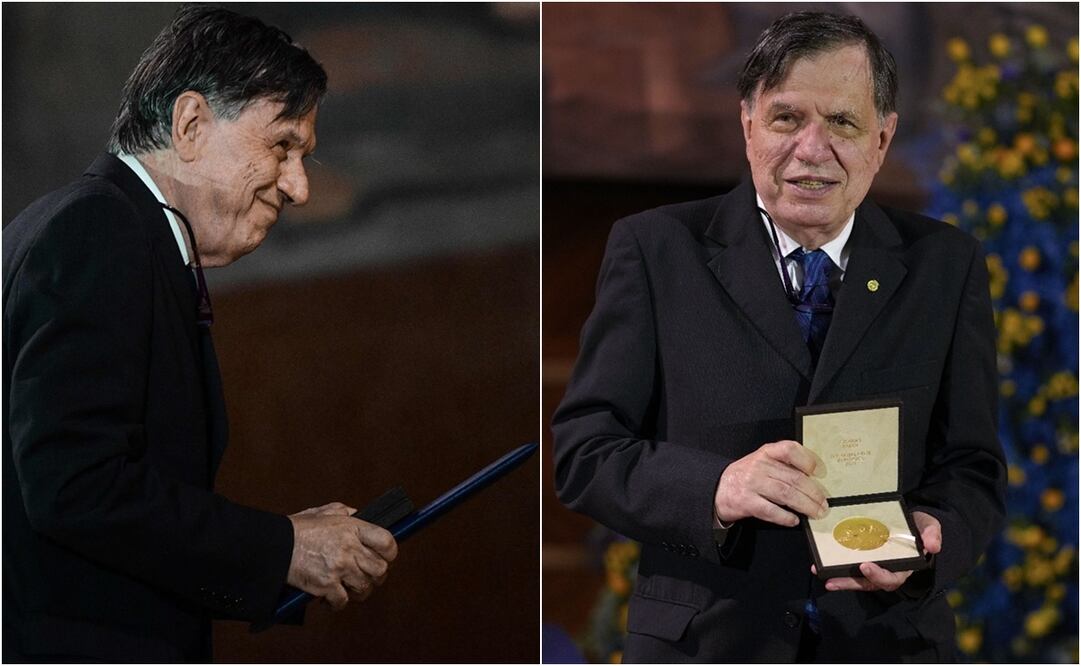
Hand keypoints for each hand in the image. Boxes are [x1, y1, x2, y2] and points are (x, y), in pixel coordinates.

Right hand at [287, 502, 397, 609]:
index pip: (387, 542)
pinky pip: (343, 601)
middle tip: (368, 576)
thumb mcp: (324, 512)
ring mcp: (339, 567)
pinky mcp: (326, 585)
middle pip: (380, 569)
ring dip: (359, 591)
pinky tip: (332, 598)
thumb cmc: (297, 529)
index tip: (386, 557)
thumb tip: (359, 515)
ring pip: (365, 587)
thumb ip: (345, 513)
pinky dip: (338, 603)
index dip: (390, 552)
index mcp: (352, 527)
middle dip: (377, 575)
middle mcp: (349, 547)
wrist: (274, 546)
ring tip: (350, 588)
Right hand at [714, 440, 827, 526]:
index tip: (819, 472)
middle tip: (824, 504)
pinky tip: (794, 520)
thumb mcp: (762, 462)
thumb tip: (813, 480)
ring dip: (805, 506)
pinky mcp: (746, 502)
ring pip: (786, 494)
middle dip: (814, 493)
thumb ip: (783, 466)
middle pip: (794, 478)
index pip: (789, 449)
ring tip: (816, 513)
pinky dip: (785, 517)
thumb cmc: (746, 476)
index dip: (807, 460)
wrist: (717, 488)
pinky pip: (771, 510)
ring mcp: (752, 484)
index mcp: (766, 452)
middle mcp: (759, 466)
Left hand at [815, 511, 941, 591]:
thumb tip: (933, 546)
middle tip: (833, 580)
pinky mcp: (863, 560)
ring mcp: (875, 567)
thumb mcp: (929, 526)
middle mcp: (888, 571)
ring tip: (819, 574)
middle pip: (869, 583)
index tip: (865, 566)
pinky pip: (849, 569)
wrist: (912, 523)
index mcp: (904, 567)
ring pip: (856, 579)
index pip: (891, 578)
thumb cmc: (920, 527)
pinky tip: (818, 565)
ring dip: (839, 580)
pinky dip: (836, 569)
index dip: (878, 575)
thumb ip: (932, 534)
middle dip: (850, 583)